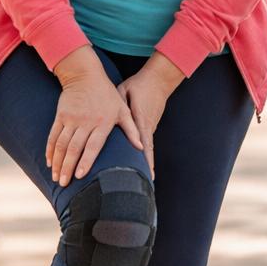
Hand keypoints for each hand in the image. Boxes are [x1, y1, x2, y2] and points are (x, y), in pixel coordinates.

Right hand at [46, 49, 141, 186]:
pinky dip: (50, 150)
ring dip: (57, 162)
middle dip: (67, 167)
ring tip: (55, 177)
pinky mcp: (61, 115)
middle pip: (74, 148)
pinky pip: (53, 135)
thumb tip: (142, 148)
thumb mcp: (123, 110)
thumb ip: (132, 129)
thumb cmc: (107, 95)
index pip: (93, 146)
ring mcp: (71, 119)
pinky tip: (49, 162)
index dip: (85, 161)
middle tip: (63, 183)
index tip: (79, 176)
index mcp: (102, 123)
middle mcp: (85, 122)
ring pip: (61, 144)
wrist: (85, 75)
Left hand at [116, 52, 183, 177]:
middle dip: (146, 168)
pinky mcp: (149, 127)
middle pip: (147, 152)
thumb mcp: (125, 92)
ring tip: (142, 181)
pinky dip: (144, 156)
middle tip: (145, 185)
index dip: (145, 159)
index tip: (147, 174)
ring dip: (144, 164)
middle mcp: (147, 127)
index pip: (143, 143)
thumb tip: (107, 117)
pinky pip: (146, 144)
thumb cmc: (139, 86)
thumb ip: (118, 106)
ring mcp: (150, 128)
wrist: (159, 80)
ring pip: (147, 150)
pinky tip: (140, 166)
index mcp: (141, 120)